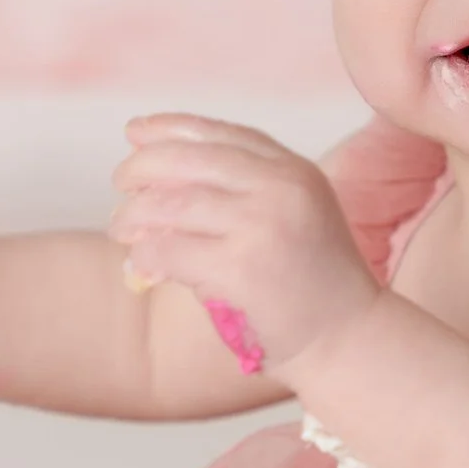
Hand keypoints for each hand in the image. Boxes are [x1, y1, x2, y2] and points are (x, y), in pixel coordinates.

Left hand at [108, 114, 381, 371]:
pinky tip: (139, 265)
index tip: (135, 131)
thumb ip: (245, 192)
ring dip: (133, 215)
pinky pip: (169, 249)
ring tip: (120, 228)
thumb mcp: (295, 218)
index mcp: (296, 171)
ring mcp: (263, 225)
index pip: (223, 134)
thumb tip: (156, 182)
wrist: (349, 340)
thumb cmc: (314, 286)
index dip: (171, 127)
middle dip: (143, 166)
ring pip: (171, 203)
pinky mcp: (241, 268)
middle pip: (190, 158)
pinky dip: (144, 255)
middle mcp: (282, 188)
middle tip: (119, 183)